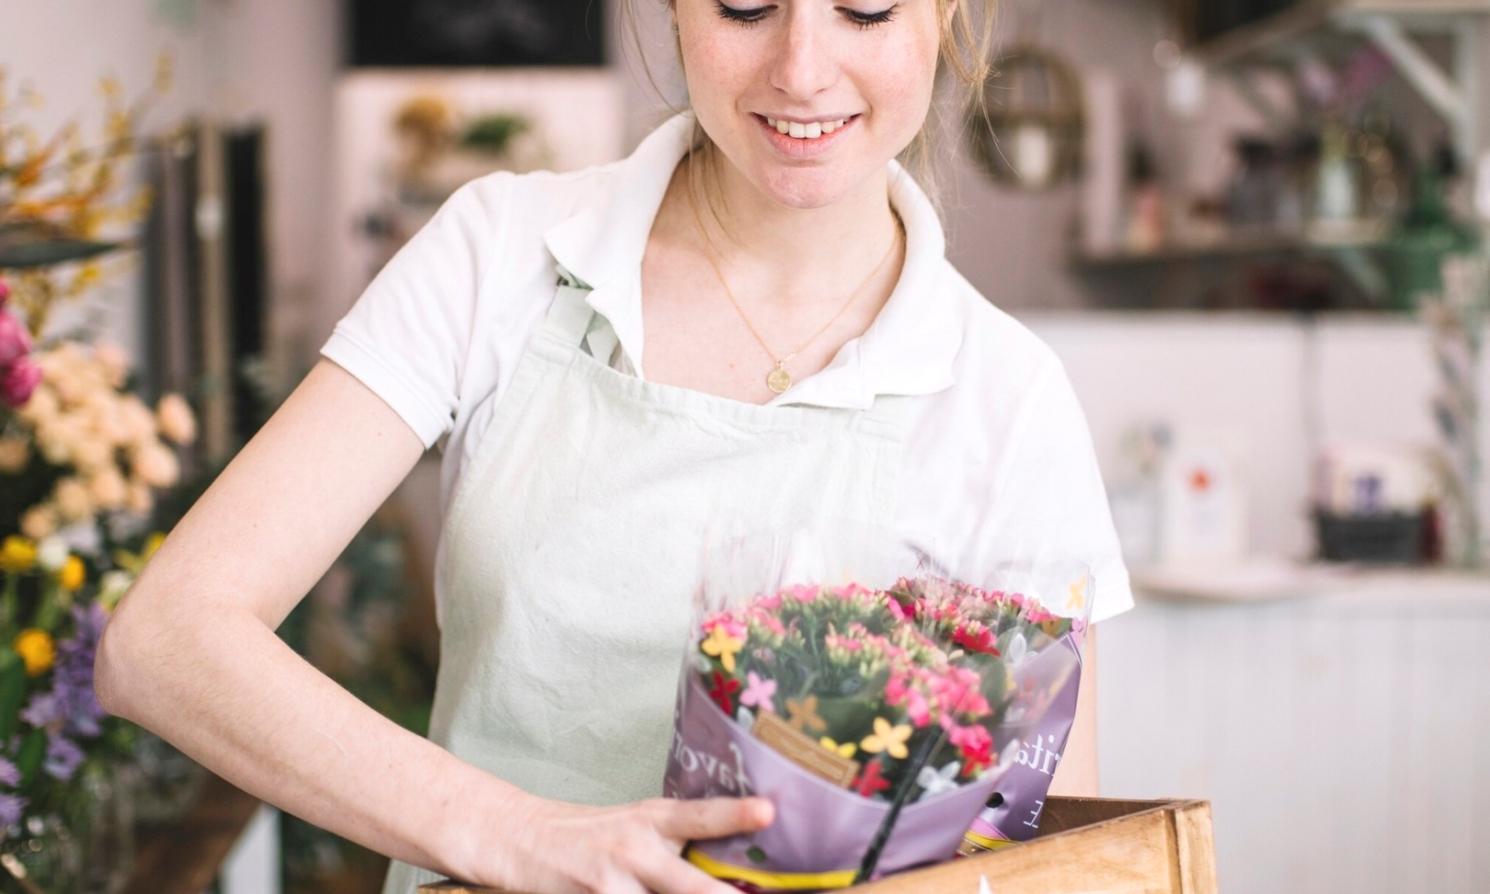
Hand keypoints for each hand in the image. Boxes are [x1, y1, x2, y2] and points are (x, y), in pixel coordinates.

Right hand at [462, 791, 774, 893]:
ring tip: (651, 890)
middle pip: (689, 887)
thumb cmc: (591, 836)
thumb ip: (678, 845)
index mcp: (654, 821)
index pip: (700, 817)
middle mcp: (635, 849)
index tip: (769, 811)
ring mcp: (611, 884)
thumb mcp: (637, 826)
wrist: (520, 839)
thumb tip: (731, 875)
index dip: (735, 815)